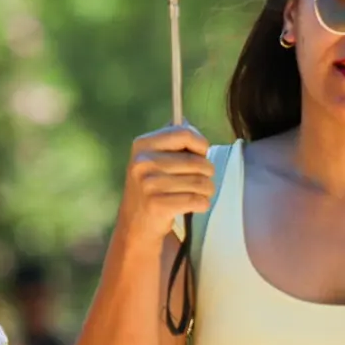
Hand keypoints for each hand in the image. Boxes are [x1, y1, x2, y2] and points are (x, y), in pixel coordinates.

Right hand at [119, 124, 213, 244]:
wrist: (136, 224)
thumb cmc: (152, 186)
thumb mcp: (153, 158)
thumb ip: (170, 138)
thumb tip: (186, 120)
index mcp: (142, 144)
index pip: (184, 134)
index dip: (201, 144)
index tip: (202, 153)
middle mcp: (143, 162)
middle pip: (197, 161)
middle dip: (207, 172)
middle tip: (202, 179)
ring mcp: (148, 185)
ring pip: (201, 182)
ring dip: (207, 190)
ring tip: (199, 193)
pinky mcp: (157, 206)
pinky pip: (197, 200)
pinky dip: (202, 204)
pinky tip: (194, 205)